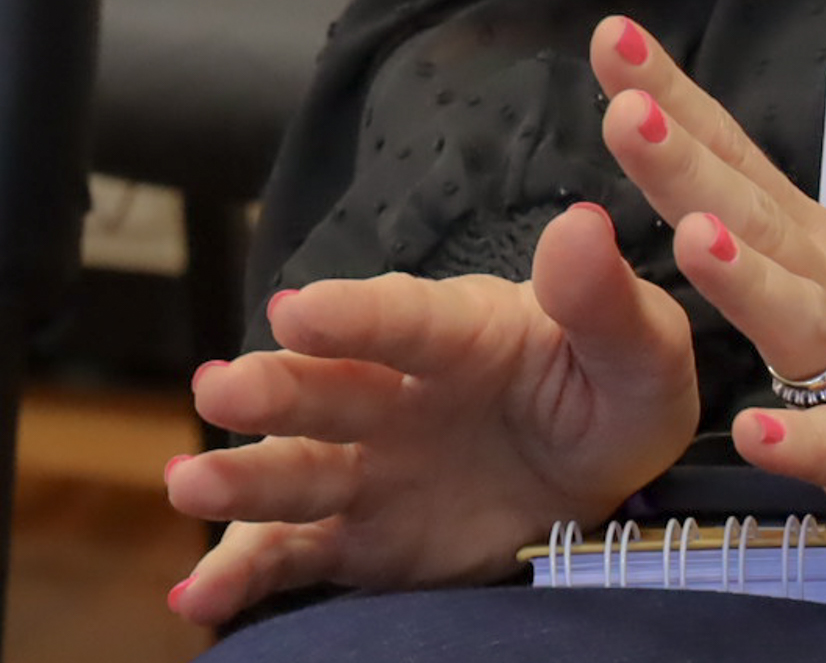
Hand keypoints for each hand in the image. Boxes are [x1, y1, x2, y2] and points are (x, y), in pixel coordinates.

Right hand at [157, 195, 699, 627]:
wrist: (596, 478)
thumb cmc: (612, 393)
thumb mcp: (638, 350)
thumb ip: (604, 301)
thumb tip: (583, 226)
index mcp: (454, 333)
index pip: (401, 318)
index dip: (352, 316)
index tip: (298, 312)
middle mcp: (391, 393)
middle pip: (323, 388)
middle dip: (270, 388)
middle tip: (218, 390)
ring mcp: (367, 468)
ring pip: (293, 470)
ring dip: (239, 476)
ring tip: (187, 484)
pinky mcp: (360, 539)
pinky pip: (293, 556)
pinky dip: (242, 575)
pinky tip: (199, 599)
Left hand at [593, 15, 825, 541]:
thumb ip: (791, 254)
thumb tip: (697, 196)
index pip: (743, 169)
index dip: (677, 110)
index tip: (614, 39)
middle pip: (760, 223)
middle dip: (686, 169)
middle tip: (626, 108)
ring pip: (805, 328)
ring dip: (748, 283)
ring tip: (694, 235)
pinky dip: (810, 445)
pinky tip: (763, 434)